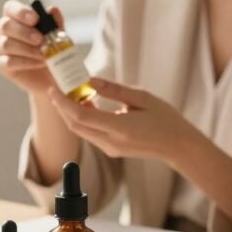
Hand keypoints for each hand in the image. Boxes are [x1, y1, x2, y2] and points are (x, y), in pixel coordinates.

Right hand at [0, 0, 62, 94]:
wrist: (52, 75)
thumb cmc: (52, 50)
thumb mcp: (58, 35)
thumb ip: (55, 23)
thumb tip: (52, 10)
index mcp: (16, 18)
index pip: (10, 8)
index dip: (20, 11)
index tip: (35, 19)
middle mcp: (4, 31)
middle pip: (4, 25)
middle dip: (24, 32)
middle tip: (41, 39)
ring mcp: (0, 48)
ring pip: (5, 44)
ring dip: (26, 49)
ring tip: (44, 54)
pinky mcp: (1, 64)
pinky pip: (7, 61)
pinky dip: (25, 62)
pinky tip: (39, 63)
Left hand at [47, 77, 194, 161]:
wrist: (178, 146)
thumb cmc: (165, 119)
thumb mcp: (142, 97)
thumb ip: (114, 89)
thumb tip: (90, 80)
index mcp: (119, 128)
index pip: (80, 117)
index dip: (62, 103)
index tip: (53, 88)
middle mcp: (110, 142)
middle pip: (75, 125)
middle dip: (61, 107)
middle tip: (58, 87)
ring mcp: (110, 149)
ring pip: (80, 131)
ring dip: (71, 113)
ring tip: (72, 93)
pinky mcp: (111, 150)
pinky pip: (90, 134)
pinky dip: (83, 119)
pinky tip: (88, 104)